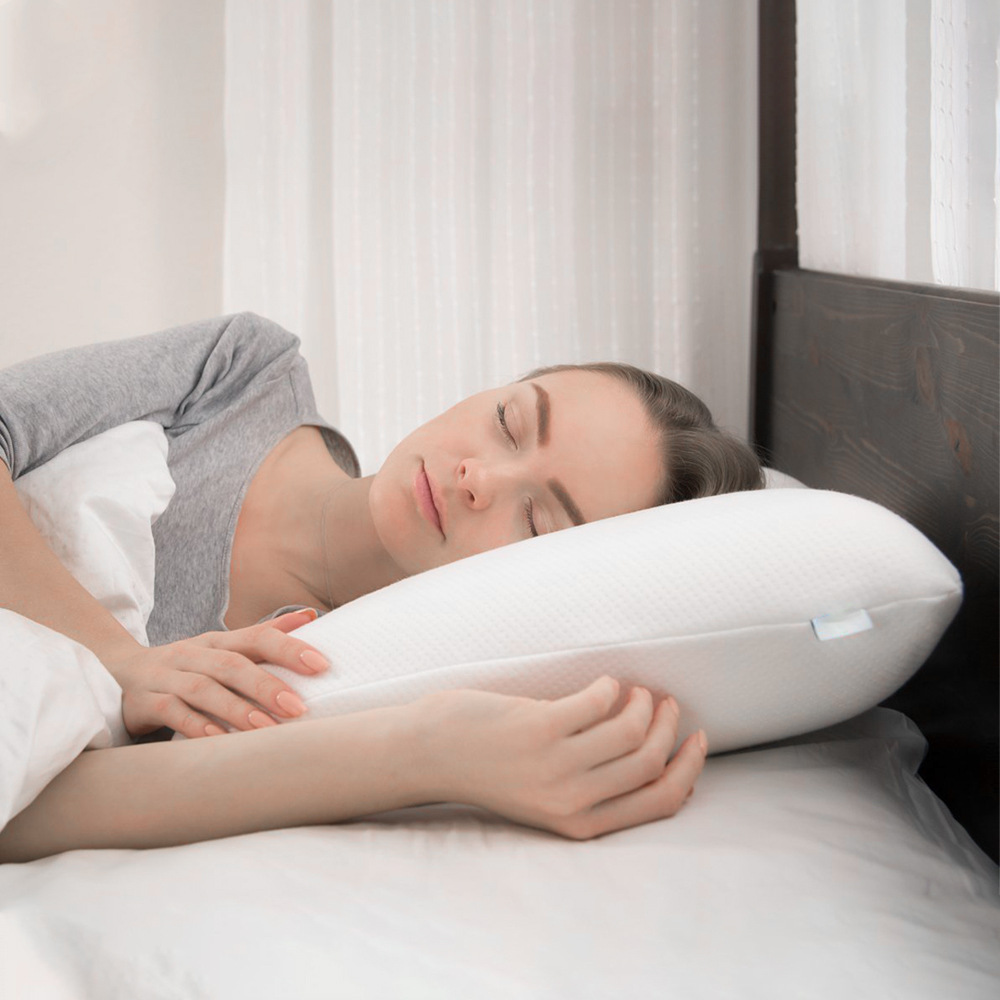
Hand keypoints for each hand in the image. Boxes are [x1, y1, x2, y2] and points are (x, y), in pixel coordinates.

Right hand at [102, 609, 328, 739]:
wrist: (117, 672)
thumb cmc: (188, 665)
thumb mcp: (224, 647)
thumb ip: (265, 635)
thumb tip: (311, 615)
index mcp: (218, 641)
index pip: (258, 637)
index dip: (290, 648)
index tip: (322, 664)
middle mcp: (194, 654)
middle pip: (233, 665)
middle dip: (267, 685)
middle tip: (299, 707)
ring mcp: (167, 677)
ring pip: (204, 690)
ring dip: (237, 710)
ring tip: (266, 729)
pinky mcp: (145, 702)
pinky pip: (172, 714)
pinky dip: (196, 726)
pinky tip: (218, 740)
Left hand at [413, 676, 706, 840]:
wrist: (432, 754)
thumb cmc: (491, 769)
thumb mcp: (548, 797)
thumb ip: (594, 788)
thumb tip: (653, 763)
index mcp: (581, 822)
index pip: (659, 802)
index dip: (688, 769)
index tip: (697, 739)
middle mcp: (572, 799)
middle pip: (650, 761)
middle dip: (669, 727)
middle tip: (665, 702)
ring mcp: (555, 764)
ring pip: (630, 730)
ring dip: (642, 704)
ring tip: (633, 691)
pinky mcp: (538, 728)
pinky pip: (598, 702)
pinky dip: (609, 687)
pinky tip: (602, 683)